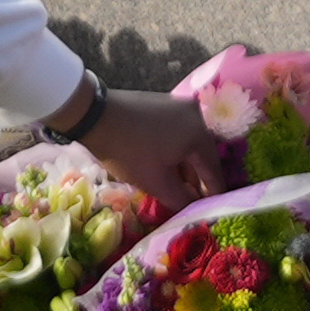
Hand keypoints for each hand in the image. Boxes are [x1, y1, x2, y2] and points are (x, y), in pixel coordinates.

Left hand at [73, 89, 230, 212]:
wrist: (95, 116)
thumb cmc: (130, 151)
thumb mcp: (156, 182)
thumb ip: (181, 198)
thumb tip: (194, 206)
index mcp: (200, 135)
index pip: (214, 170)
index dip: (213, 193)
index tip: (213, 208)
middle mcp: (197, 116)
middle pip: (202, 155)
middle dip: (196, 179)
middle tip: (192, 200)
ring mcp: (179, 106)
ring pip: (188, 143)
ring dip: (184, 165)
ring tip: (176, 184)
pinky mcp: (163, 102)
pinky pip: (177, 131)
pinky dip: (174, 149)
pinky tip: (164, 162)